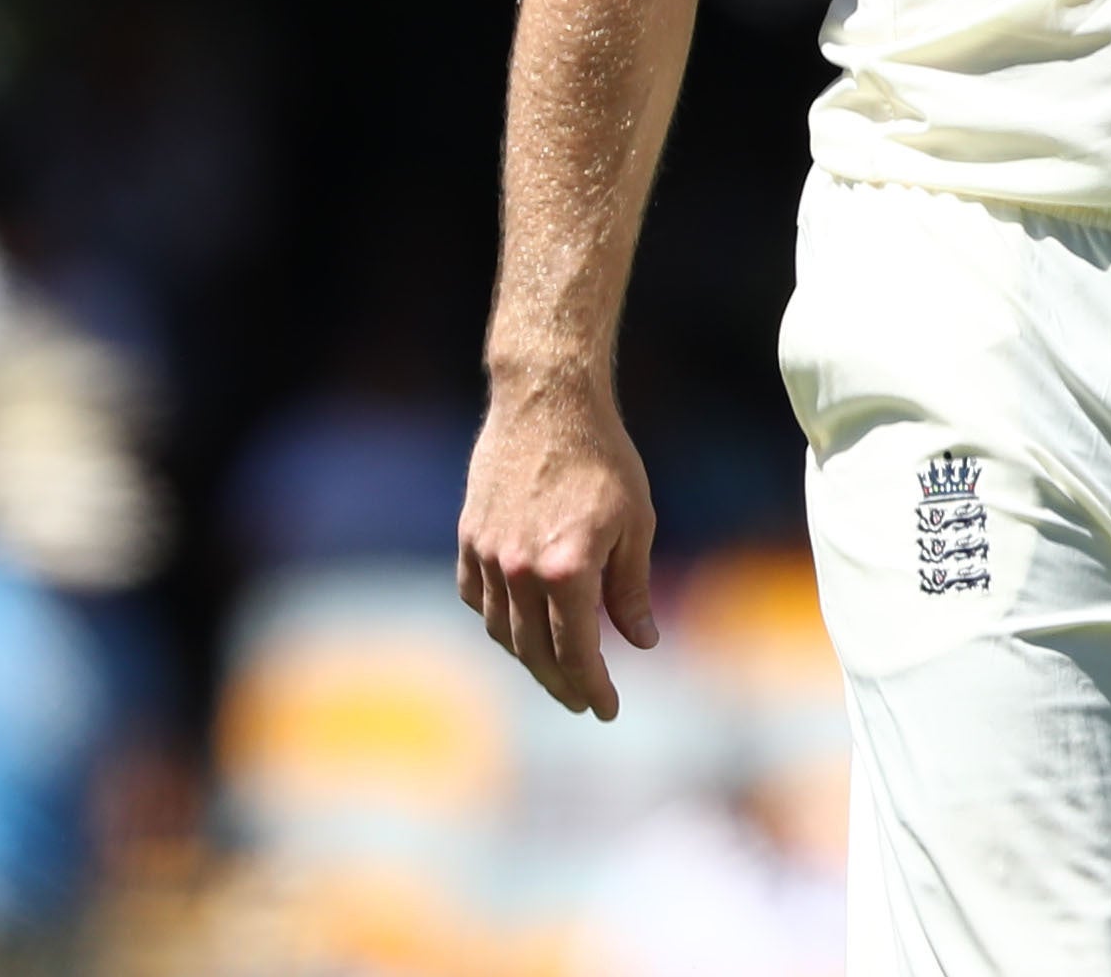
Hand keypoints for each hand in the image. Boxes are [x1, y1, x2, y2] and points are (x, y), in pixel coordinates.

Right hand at [457, 370, 659, 719]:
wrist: (547, 399)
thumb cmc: (604, 456)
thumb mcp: (637, 523)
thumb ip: (632, 589)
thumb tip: (641, 641)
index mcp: (568, 571)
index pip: (577, 653)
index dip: (593, 687)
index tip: (607, 710)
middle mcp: (519, 571)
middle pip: (535, 652)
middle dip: (561, 684)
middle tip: (581, 702)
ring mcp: (487, 555)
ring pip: (500, 630)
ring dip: (527, 656)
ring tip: (553, 667)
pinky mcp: (469, 536)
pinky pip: (475, 597)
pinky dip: (496, 619)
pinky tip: (517, 624)